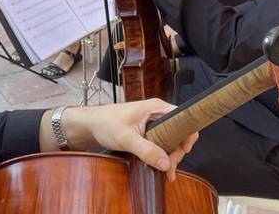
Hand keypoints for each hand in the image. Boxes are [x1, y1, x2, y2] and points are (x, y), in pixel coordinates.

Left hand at [62, 99, 197, 181]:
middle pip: (179, 132)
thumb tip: (165, 162)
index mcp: (156, 107)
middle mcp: (157, 113)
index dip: (187, 134)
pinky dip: (163, 155)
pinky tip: (161, 166)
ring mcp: (153, 122)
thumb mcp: (127, 138)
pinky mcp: (149, 131)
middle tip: (170, 167)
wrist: (91, 125)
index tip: (184, 150)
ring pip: (171, 139)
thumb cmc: (105, 123)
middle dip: (177, 151)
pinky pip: (162, 142)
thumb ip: (146, 150)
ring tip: (167, 172)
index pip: (182, 118)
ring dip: (170, 156)